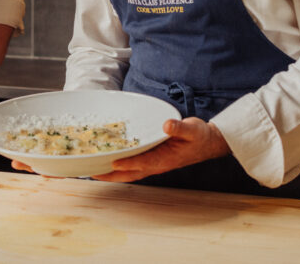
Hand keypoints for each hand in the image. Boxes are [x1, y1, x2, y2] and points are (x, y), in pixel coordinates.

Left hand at [92, 117, 230, 182]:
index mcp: (166, 158)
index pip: (144, 162)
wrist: (208, 143)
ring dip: (112, 174)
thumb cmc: (199, 136)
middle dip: (111, 175)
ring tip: (93, 170)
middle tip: (91, 172)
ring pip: (130, 173)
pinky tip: (109, 161)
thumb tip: (166, 125)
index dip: (129, 163)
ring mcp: (154, 164)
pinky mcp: (153, 160)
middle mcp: (157, 164)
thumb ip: (179, 127)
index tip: (113, 163)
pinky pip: (133, 166)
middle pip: (131, 174)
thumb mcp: (192, 129)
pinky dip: (119, 167)